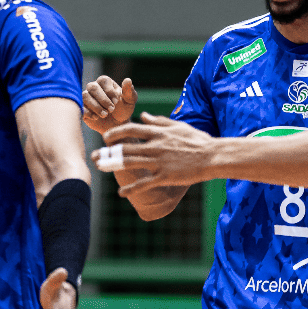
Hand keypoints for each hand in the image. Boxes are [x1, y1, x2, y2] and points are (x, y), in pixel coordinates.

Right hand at [82, 76, 136, 132]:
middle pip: (93, 87)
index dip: (110, 91)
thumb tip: (128, 80)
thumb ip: (129, 91)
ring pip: (85, 96)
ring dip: (96, 106)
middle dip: (103, 100)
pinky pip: (80, 106)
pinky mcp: (82, 107)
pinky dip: (88, 112)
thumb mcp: (129, 101)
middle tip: (112, 110)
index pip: (103, 80)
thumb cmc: (123, 110)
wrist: (115, 125)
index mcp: (105, 82)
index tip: (117, 102)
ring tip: (105, 115)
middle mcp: (94, 87)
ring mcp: (86, 97)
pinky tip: (96, 117)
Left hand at [91, 114, 216, 195]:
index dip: (116, 133)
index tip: (105, 137)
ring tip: (100, 169)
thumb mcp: (178, 126)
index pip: (131, 129)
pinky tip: (121, 193)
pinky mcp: (165, 176)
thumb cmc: (197, 140)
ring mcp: (160, 161)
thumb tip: (144, 115)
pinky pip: (144, 183)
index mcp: (158, 132)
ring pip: (131, 162)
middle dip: (107, 152)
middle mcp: (156, 146)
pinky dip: (131, 188)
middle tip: (94, 156)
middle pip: (126, 147)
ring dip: (112, 166)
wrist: (213, 156)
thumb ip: (159, 121)